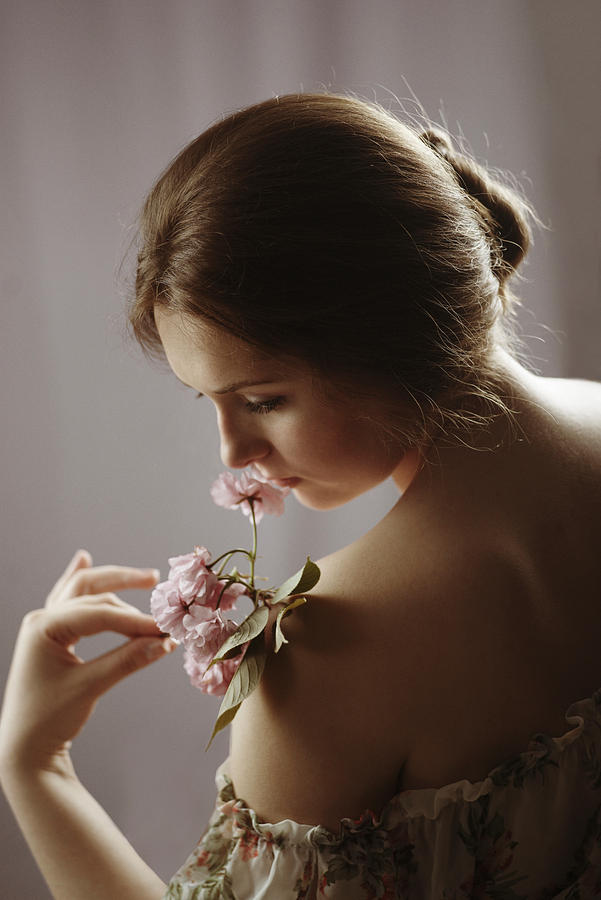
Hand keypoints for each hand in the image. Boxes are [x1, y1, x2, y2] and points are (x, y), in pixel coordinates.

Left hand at [0, 549, 174, 773]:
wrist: (22, 749)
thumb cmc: (48, 720)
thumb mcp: (90, 687)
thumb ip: (128, 660)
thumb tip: (166, 643)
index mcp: (43, 628)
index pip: (99, 614)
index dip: (135, 620)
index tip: (165, 629)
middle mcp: (41, 620)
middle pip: (91, 591)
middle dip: (126, 587)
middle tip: (159, 587)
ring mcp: (43, 626)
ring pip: (82, 592)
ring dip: (112, 583)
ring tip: (145, 579)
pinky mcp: (50, 637)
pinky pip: (68, 601)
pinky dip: (79, 581)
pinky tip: (83, 558)